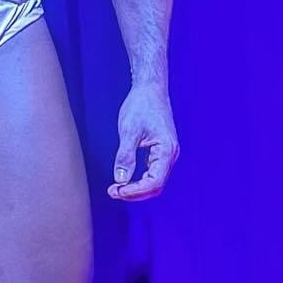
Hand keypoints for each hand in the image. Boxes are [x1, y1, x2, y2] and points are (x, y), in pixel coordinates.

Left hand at [109, 81, 178, 200]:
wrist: (150, 89)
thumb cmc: (141, 105)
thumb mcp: (129, 130)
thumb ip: (125, 156)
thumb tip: (120, 180)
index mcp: (166, 150)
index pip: (154, 182)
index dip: (135, 191)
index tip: (116, 191)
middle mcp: (170, 155)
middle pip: (156, 185)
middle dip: (134, 193)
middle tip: (112, 192)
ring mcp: (166, 154)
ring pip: (154, 181)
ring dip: (136, 188)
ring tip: (116, 189)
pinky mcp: (160, 151)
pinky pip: (152, 172)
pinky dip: (139, 180)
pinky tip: (124, 180)